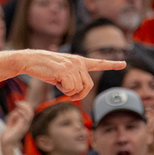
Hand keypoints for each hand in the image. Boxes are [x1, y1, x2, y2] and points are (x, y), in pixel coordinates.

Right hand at [0, 50, 124, 100]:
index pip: (98, 63)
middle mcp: (78, 62)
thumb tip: (78, 92)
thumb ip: (73, 79)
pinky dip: (63, 90)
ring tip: (57, 80)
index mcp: (79, 61)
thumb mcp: (61, 73)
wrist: (30, 60)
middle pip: (88, 86)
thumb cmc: (44, 68)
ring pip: (78, 89)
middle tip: (65, 91)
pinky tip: (55, 80)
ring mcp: (72, 65)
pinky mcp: (65, 70)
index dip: (112, 64)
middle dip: (78, 93)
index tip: (123, 63)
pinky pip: (70, 89)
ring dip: (67, 91)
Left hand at [0, 101, 33, 154]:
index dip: (26, 106)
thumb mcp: (11, 121)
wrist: (6, 141)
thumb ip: (14, 115)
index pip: (30, 112)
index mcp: (25, 122)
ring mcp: (25, 126)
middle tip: (19, 102)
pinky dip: (22, 113)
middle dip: (26, 105)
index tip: (19, 102)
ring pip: (30, 114)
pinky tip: (18, 110)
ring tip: (18, 104)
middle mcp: (27, 124)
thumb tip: (17, 110)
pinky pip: (25, 119)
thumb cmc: (9, 131)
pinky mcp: (22, 128)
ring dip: (24, 108)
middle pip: (31, 112)